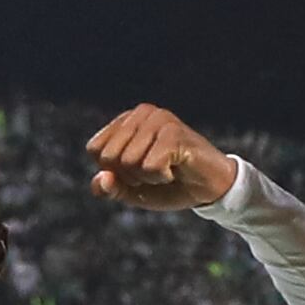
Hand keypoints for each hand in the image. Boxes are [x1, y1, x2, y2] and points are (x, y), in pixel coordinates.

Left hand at [85, 103, 244, 212]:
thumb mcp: (132, 191)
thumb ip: (110, 187)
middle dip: (129, 175)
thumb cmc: (169, 184)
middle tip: (154, 171)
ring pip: (128, 162)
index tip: (138, 170)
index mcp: (126, 120)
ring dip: (147, 177)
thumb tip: (100, 179)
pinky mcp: (174, 133)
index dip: (113, 170)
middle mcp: (142, 113)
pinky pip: (150, 167)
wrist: (209, 188)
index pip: (94, 150)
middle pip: (109, 157)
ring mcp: (159, 119)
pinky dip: (161, 178)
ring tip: (167, 169)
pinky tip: (176, 169)